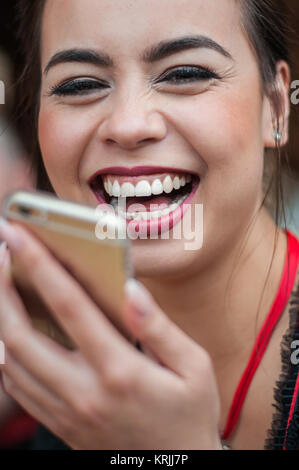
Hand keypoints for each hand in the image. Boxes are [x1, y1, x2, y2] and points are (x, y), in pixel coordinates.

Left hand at [0, 219, 221, 449]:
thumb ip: (160, 327)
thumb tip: (131, 289)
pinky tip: (11, 332)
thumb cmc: (189, 414)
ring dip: (0, 319)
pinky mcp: (60, 422)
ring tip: (3, 286)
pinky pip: (17, 387)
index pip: (70, 306)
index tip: (19, 234)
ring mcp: (67, 411)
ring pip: (11, 362)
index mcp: (119, 371)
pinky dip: (6, 354)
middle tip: (1, 254)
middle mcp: (84, 392)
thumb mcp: (194, 367)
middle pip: (21, 335)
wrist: (177, 469)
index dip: (40, 265)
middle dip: (2, 289)